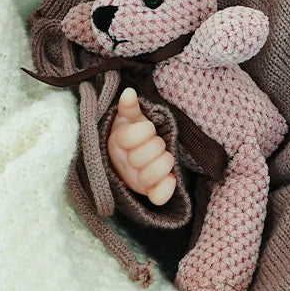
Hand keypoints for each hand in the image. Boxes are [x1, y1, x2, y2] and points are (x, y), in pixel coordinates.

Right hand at [107, 88, 175, 205]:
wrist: (126, 159)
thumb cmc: (130, 135)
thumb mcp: (127, 120)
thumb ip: (129, 107)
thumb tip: (128, 93)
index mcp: (118, 144)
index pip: (130, 137)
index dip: (144, 131)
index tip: (148, 128)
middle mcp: (126, 164)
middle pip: (144, 155)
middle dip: (156, 145)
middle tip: (156, 142)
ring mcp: (137, 180)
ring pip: (152, 175)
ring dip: (164, 162)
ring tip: (165, 156)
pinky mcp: (149, 192)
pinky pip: (158, 197)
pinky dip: (166, 188)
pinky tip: (172, 178)